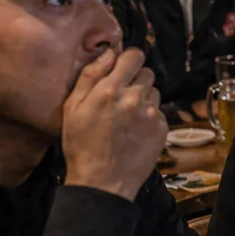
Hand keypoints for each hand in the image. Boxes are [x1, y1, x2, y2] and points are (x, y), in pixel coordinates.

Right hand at [62, 48, 166, 200]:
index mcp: (111, 89)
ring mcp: (151, 114)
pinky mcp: (161, 128)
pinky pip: (159, 112)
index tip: (122, 69)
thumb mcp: (73, 108)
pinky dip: (149, 117)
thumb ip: (90, 76)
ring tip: (126, 117)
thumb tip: (108, 53)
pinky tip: (134, 131)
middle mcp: (135, 98)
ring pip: (154, 92)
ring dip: (143, 99)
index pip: (134, 56)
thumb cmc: (82, 146)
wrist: (102, 182)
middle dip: (135, 80)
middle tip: (120, 98)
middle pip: (146, 73)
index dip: (128, 61)